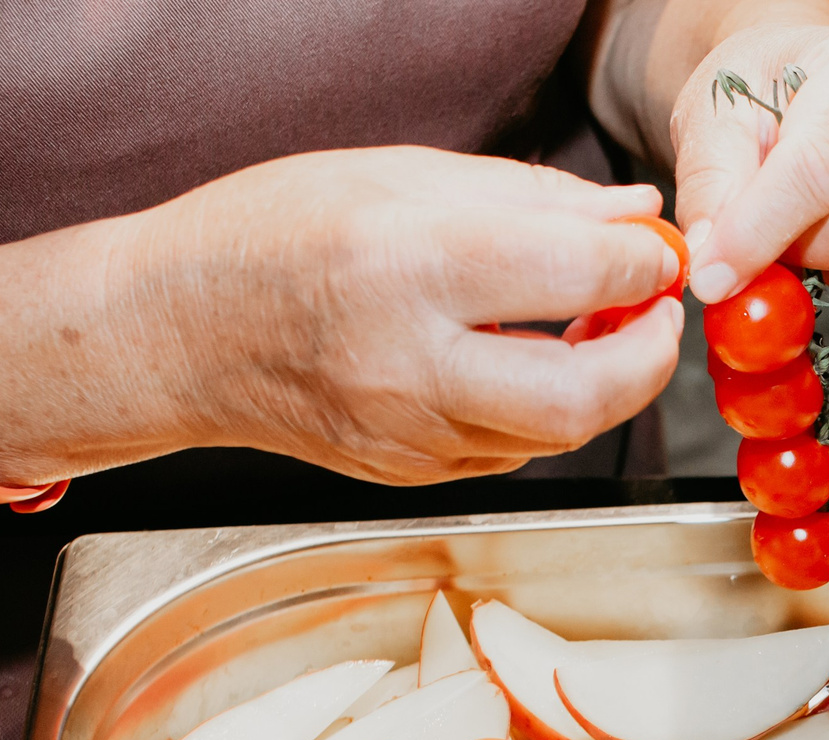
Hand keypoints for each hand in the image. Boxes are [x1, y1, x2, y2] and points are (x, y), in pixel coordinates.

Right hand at [73, 148, 684, 484]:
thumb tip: (633, 215)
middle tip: (655, 313)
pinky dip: (545, 409)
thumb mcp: (400, 175)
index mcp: (406, 266)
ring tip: (597, 325)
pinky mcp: (409, 474)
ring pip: (556, 434)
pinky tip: (531, 362)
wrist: (173, 330)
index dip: (641, 263)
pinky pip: (512, 450)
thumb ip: (531, 198)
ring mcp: (407, 435)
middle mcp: (409, 364)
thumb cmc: (271, 234)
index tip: (653, 248)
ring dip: (604, 384)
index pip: (576, 274)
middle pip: (584, 394)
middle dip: (648, 357)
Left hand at [670, 21, 828, 331]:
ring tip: (813, 239)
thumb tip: (710, 264)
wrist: (817, 85)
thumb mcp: (718, 115)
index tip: (713, 276)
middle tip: (770, 233)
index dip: (761, 233)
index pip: (821, 167)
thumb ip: (712, 186)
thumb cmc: (771, 94)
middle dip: (800, 253)